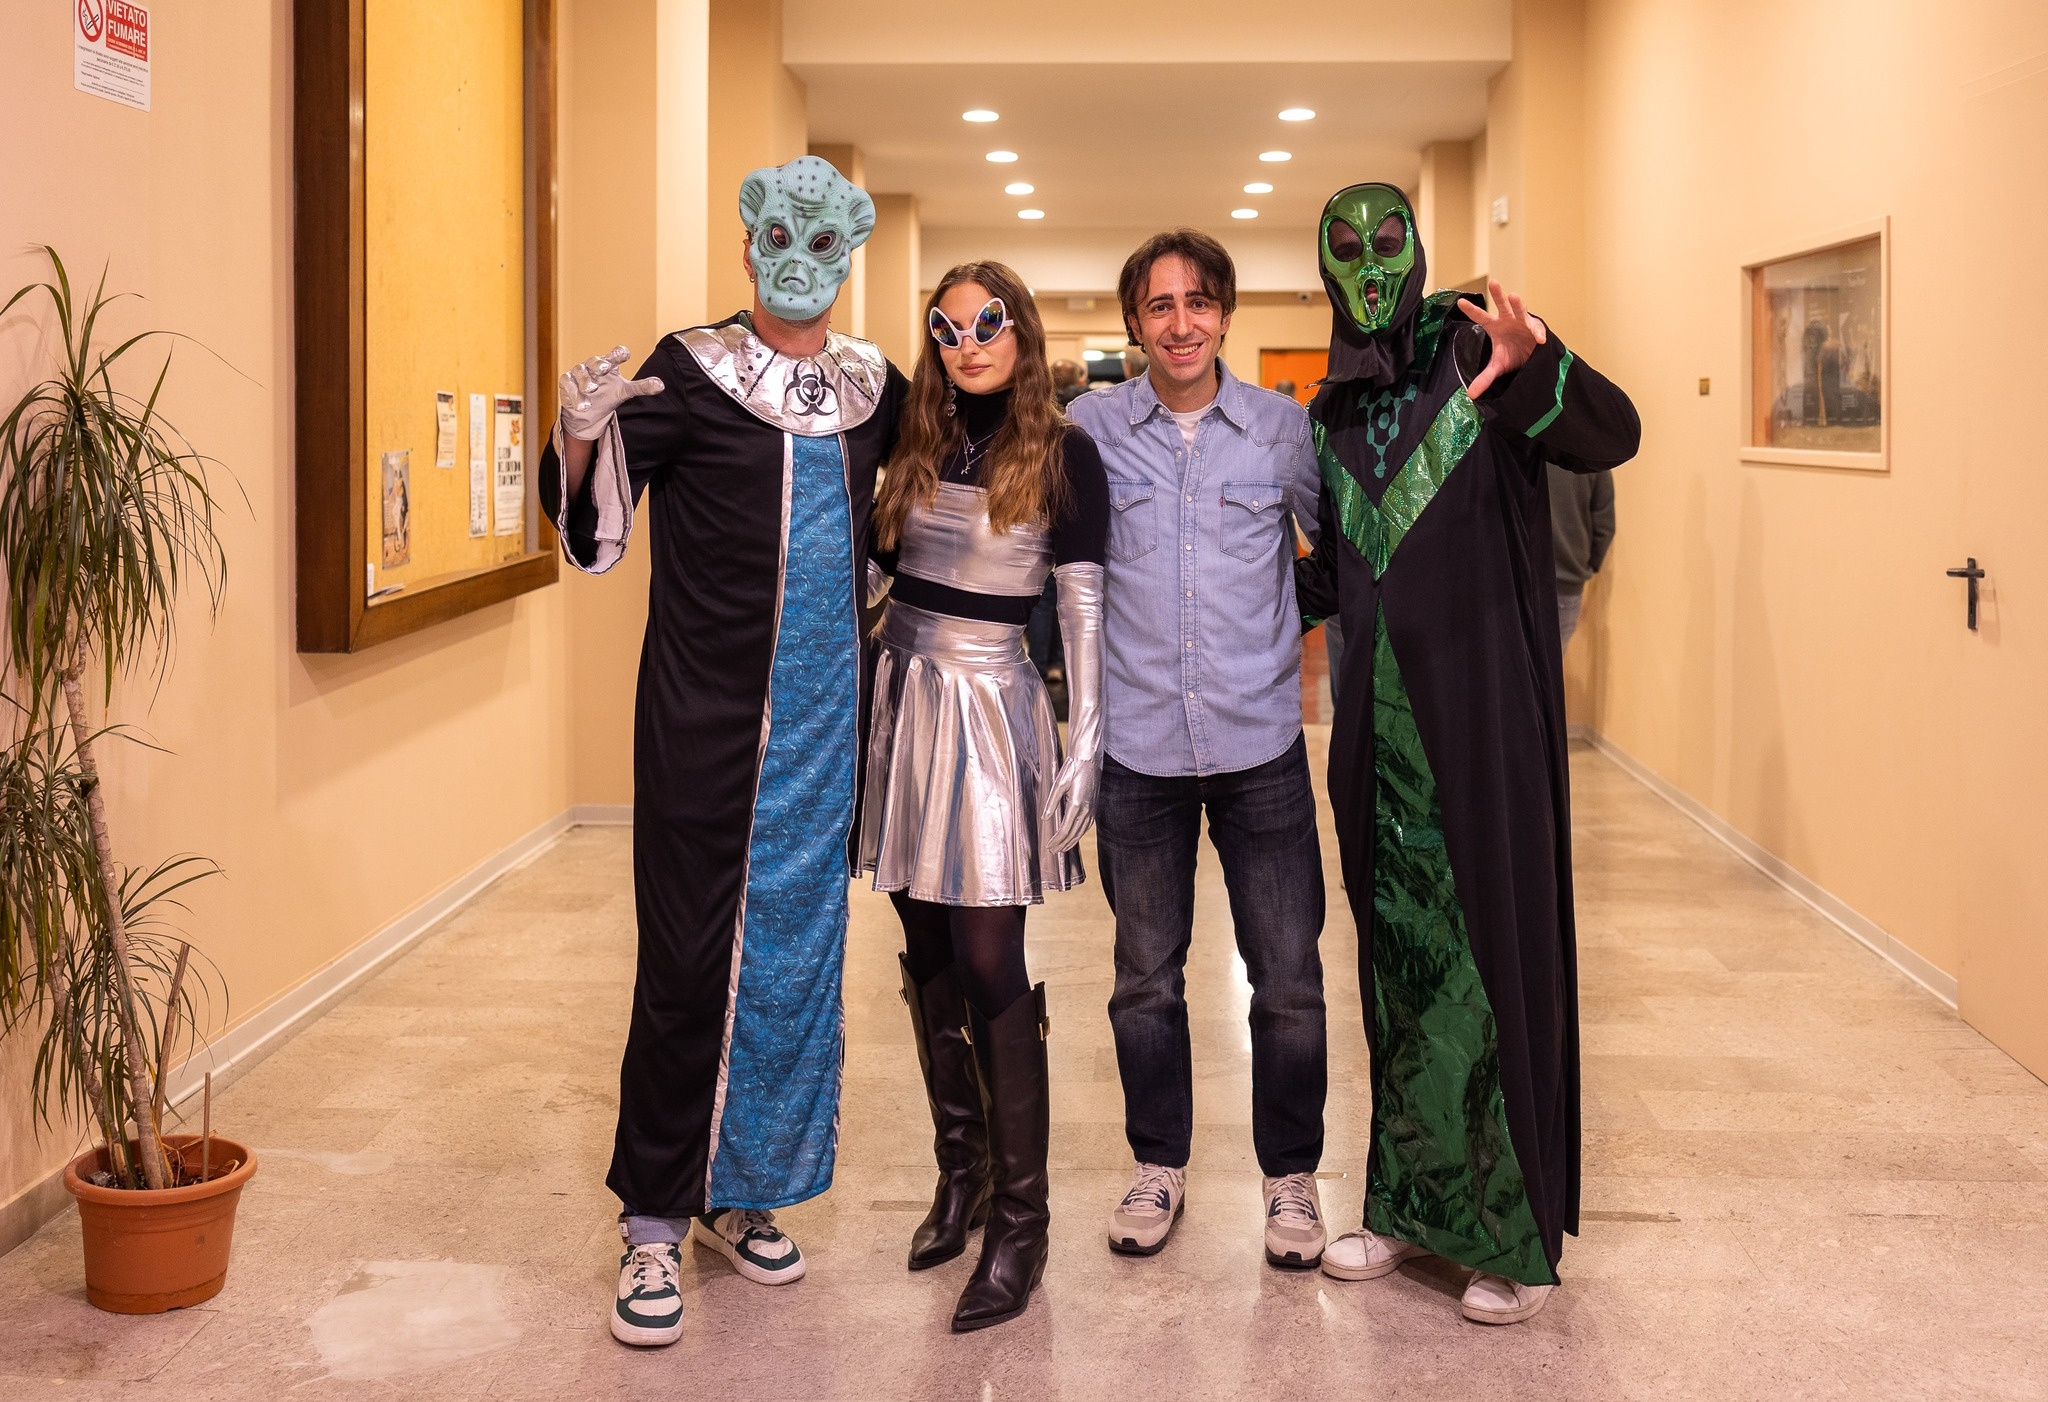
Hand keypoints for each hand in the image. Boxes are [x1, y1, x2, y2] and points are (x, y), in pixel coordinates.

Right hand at [559, 345, 663, 440]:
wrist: (586, 412)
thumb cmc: (607, 395)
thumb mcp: (625, 392)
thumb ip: (641, 387)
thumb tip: (661, 385)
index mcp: (609, 364)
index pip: (615, 354)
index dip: (619, 353)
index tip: (625, 354)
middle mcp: (593, 366)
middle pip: (595, 360)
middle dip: (599, 363)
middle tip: (604, 368)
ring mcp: (578, 373)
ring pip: (580, 372)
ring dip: (585, 381)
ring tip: (591, 390)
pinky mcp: (566, 383)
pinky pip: (568, 385)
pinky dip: (574, 394)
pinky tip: (581, 404)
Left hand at [1042, 757, 1097, 853]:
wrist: (1089, 757)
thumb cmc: (1072, 768)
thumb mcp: (1059, 783)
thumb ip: (1051, 802)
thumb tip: (1045, 818)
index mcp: (1077, 804)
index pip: (1065, 830)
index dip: (1056, 840)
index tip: (1049, 846)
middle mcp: (1087, 809)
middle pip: (1073, 834)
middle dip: (1062, 845)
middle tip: (1052, 852)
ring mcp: (1092, 808)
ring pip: (1081, 831)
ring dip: (1071, 842)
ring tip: (1062, 849)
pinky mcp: (1094, 806)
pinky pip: (1086, 825)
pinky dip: (1079, 834)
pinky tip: (1074, 836)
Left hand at [1454, 279, 1547, 398]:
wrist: (1531, 357)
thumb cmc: (1512, 355)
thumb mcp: (1497, 367)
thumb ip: (1485, 378)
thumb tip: (1471, 395)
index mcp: (1494, 326)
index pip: (1480, 317)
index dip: (1471, 310)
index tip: (1460, 302)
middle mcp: (1508, 320)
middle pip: (1502, 305)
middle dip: (1498, 294)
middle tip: (1493, 283)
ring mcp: (1522, 321)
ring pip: (1520, 310)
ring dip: (1518, 304)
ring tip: (1514, 296)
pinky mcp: (1536, 327)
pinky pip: (1536, 329)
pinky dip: (1537, 333)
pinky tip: (1538, 340)